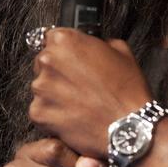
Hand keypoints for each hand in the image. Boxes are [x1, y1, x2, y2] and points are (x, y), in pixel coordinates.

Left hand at [28, 28, 152, 159]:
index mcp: (65, 40)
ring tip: (79, 102)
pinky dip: (53, 113)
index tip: (72, 60)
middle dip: (58, 72)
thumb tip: (90, 46)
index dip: (65, 50)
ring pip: (42, 87)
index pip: (52, 38)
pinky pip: (41, 110)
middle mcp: (48, 61)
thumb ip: (98, 43)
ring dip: (55, 93)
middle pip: (44, 62)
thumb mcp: (121, 51)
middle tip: (79, 84)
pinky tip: (73, 115)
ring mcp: (41, 88)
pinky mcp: (39, 113)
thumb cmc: (127, 92)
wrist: (129, 128)